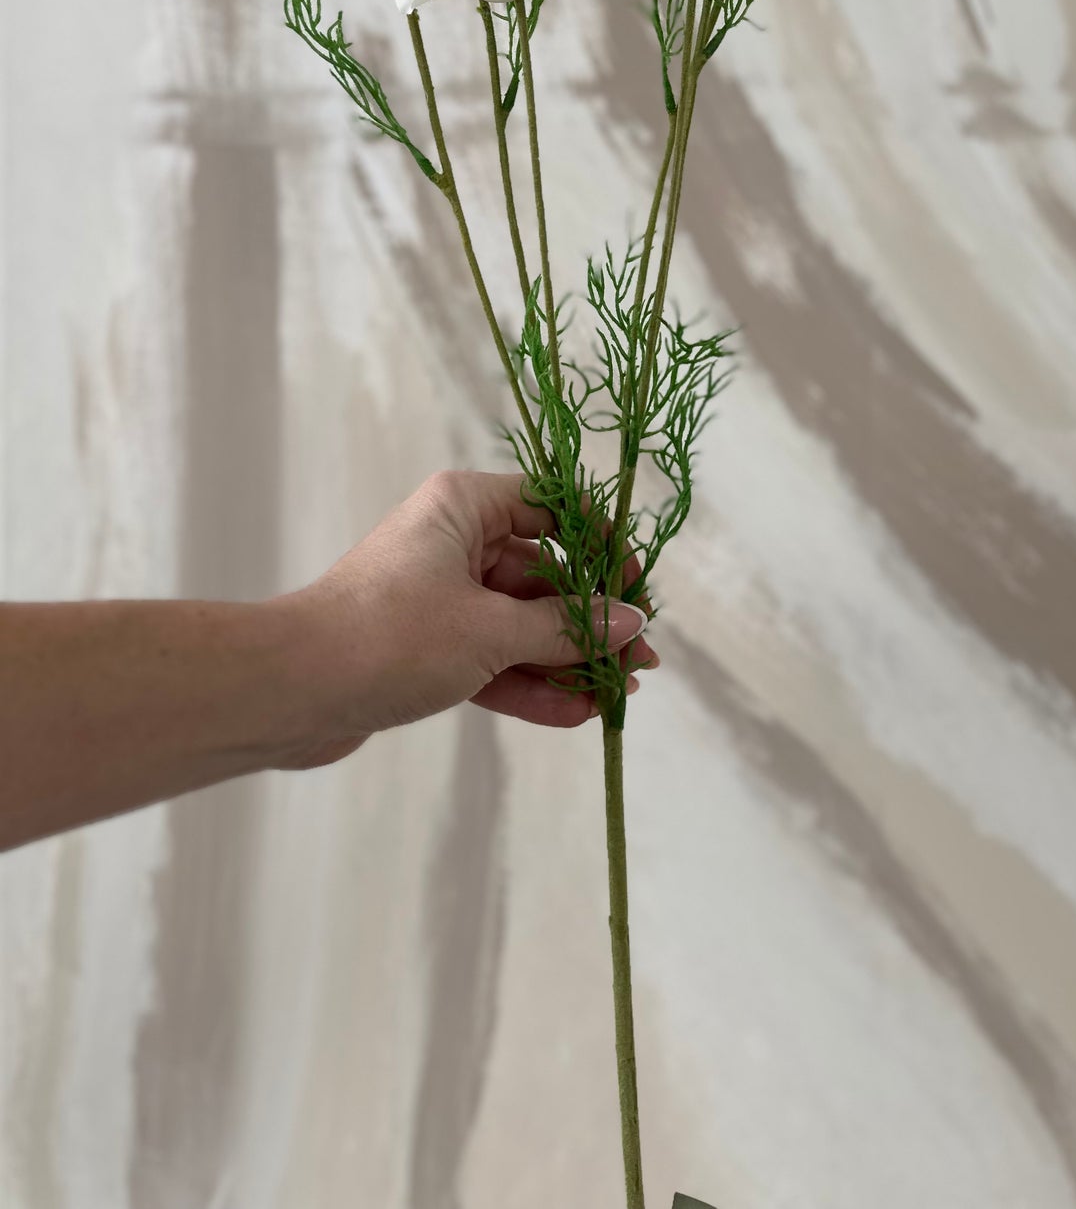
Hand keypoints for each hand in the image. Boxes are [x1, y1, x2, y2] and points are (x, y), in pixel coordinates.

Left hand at [271, 471, 657, 769]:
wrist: (288, 692)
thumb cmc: (389, 635)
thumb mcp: (491, 629)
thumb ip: (567, 628)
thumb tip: (631, 623)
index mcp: (463, 507)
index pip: (551, 506)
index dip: (600, 543)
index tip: (636, 585)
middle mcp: (452, 542)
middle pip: (542, 574)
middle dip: (591, 620)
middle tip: (640, 659)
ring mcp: (438, 598)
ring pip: (520, 624)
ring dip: (568, 659)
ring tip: (618, 696)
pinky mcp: (424, 649)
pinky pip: (492, 659)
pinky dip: (530, 684)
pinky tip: (576, 714)